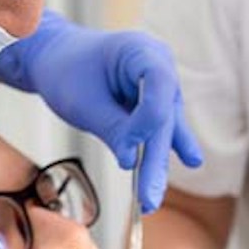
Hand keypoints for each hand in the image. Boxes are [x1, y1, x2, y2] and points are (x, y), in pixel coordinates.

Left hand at [0, 10, 202, 212]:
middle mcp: (159, 65)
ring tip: (153, 197)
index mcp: (141, 51)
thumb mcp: (84, 102)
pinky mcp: (154, 104)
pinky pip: (159, 131)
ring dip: (157, 164)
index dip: (149, 120)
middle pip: (164, 116)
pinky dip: (159, 152)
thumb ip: (112, 129)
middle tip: (148, 197)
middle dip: (154, 159)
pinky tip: (191, 160)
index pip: (160, 85)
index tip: (128, 150)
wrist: (56, 59)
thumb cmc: (66, 72)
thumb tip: (132, 161)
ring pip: (164, 129)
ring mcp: (160, 86)